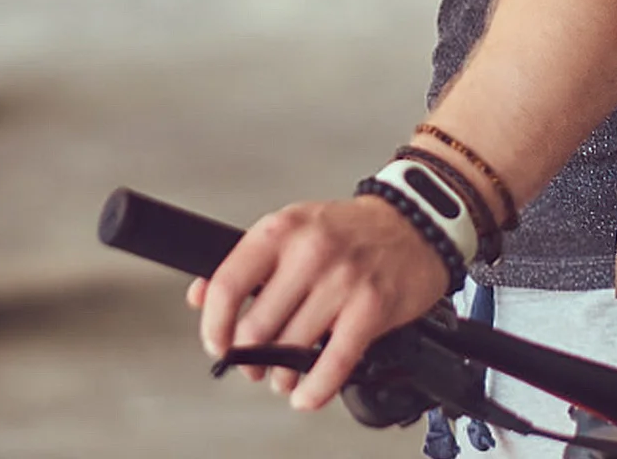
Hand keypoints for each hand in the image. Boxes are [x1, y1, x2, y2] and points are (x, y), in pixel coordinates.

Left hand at [188, 194, 450, 411]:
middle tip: (256, 363)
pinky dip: (314, 391)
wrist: (417, 222)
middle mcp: (312, 250)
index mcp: (284, 228)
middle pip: (256, 329)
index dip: (214, 326)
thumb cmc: (351, 230)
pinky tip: (308, 393)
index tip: (216, 343)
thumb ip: (246, 263)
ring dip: (282, 376)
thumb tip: (199, 295)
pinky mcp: (372, 306)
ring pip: (290, 351)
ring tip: (286, 374)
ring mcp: (344, 278)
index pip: (227, 285)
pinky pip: (332, 364)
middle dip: (250, 357)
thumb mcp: (294, 229)